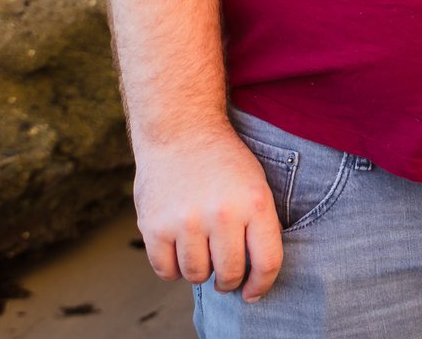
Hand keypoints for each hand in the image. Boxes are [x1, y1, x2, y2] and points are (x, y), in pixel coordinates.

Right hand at [132, 125, 282, 302]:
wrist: (181, 129)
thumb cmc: (223, 162)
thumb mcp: (256, 184)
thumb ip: (259, 227)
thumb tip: (254, 278)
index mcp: (254, 202)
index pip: (267, 263)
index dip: (261, 286)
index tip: (252, 292)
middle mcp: (221, 213)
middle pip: (230, 274)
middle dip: (228, 279)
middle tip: (223, 271)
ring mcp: (185, 221)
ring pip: (196, 275)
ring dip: (199, 270)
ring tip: (200, 249)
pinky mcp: (154, 226)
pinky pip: (166, 272)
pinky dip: (173, 268)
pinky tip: (179, 248)